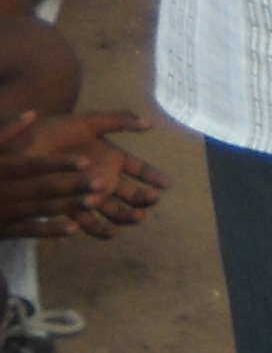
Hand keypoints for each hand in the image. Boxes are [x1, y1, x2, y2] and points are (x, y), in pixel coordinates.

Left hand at [0, 111, 166, 239]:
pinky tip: (109, 232)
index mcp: (111, 157)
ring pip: (111, 210)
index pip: (138, 169)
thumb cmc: (54, 131)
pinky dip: (97, 228)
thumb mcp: (89, 121)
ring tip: (134, 218)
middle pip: (129, 193)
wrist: (23, 146)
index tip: (168, 185)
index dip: (153, 176)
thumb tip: (150, 123)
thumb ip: (119, 121)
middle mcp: (103, 178)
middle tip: (150, 203)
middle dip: (142, 199)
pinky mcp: (68, 206)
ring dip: (125, 216)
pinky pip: (85, 221)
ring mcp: (87, 193)